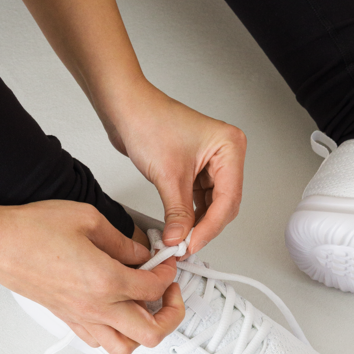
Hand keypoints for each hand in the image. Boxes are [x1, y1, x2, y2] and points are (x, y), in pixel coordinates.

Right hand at [0, 199, 184, 353]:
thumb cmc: (32, 231)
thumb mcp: (88, 219)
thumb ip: (123, 240)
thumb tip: (141, 253)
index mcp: (106, 281)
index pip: (155, 287)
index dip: (168, 272)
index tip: (166, 262)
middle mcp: (97, 307)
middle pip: (152, 332)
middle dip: (172, 314)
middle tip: (170, 294)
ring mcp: (82, 318)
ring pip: (126, 348)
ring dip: (143, 332)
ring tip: (146, 309)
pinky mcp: (68, 320)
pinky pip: (101, 342)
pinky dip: (117, 334)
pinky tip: (117, 311)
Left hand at [105, 83, 245, 254]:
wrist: (124, 107)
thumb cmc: (148, 120)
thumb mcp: (167, 175)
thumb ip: (177, 213)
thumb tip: (180, 239)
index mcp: (229, 147)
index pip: (228, 199)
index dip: (210, 227)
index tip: (192, 244)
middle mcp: (224, 154)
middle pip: (223, 205)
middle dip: (204, 227)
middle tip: (185, 245)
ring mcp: (210, 163)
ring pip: (211, 206)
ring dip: (196, 224)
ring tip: (179, 239)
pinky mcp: (195, 170)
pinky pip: (198, 201)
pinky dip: (188, 215)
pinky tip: (178, 227)